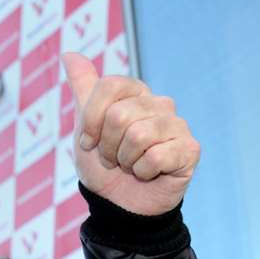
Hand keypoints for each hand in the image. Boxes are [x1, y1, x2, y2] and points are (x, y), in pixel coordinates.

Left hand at [62, 51, 198, 216]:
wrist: (119, 205)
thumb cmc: (104, 166)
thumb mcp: (85, 127)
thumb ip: (83, 89)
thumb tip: (69, 53)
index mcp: (136, 93)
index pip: (109, 86)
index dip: (92, 120)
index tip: (90, 141)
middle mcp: (160, 104)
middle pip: (120, 114)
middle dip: (107, 146)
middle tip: (114, 159)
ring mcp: (178, 125)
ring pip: (138, 135)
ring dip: (124, 160)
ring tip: (130, 166)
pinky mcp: (190, 150)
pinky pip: (156, 156)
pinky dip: (143, 172)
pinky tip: (148, 174)